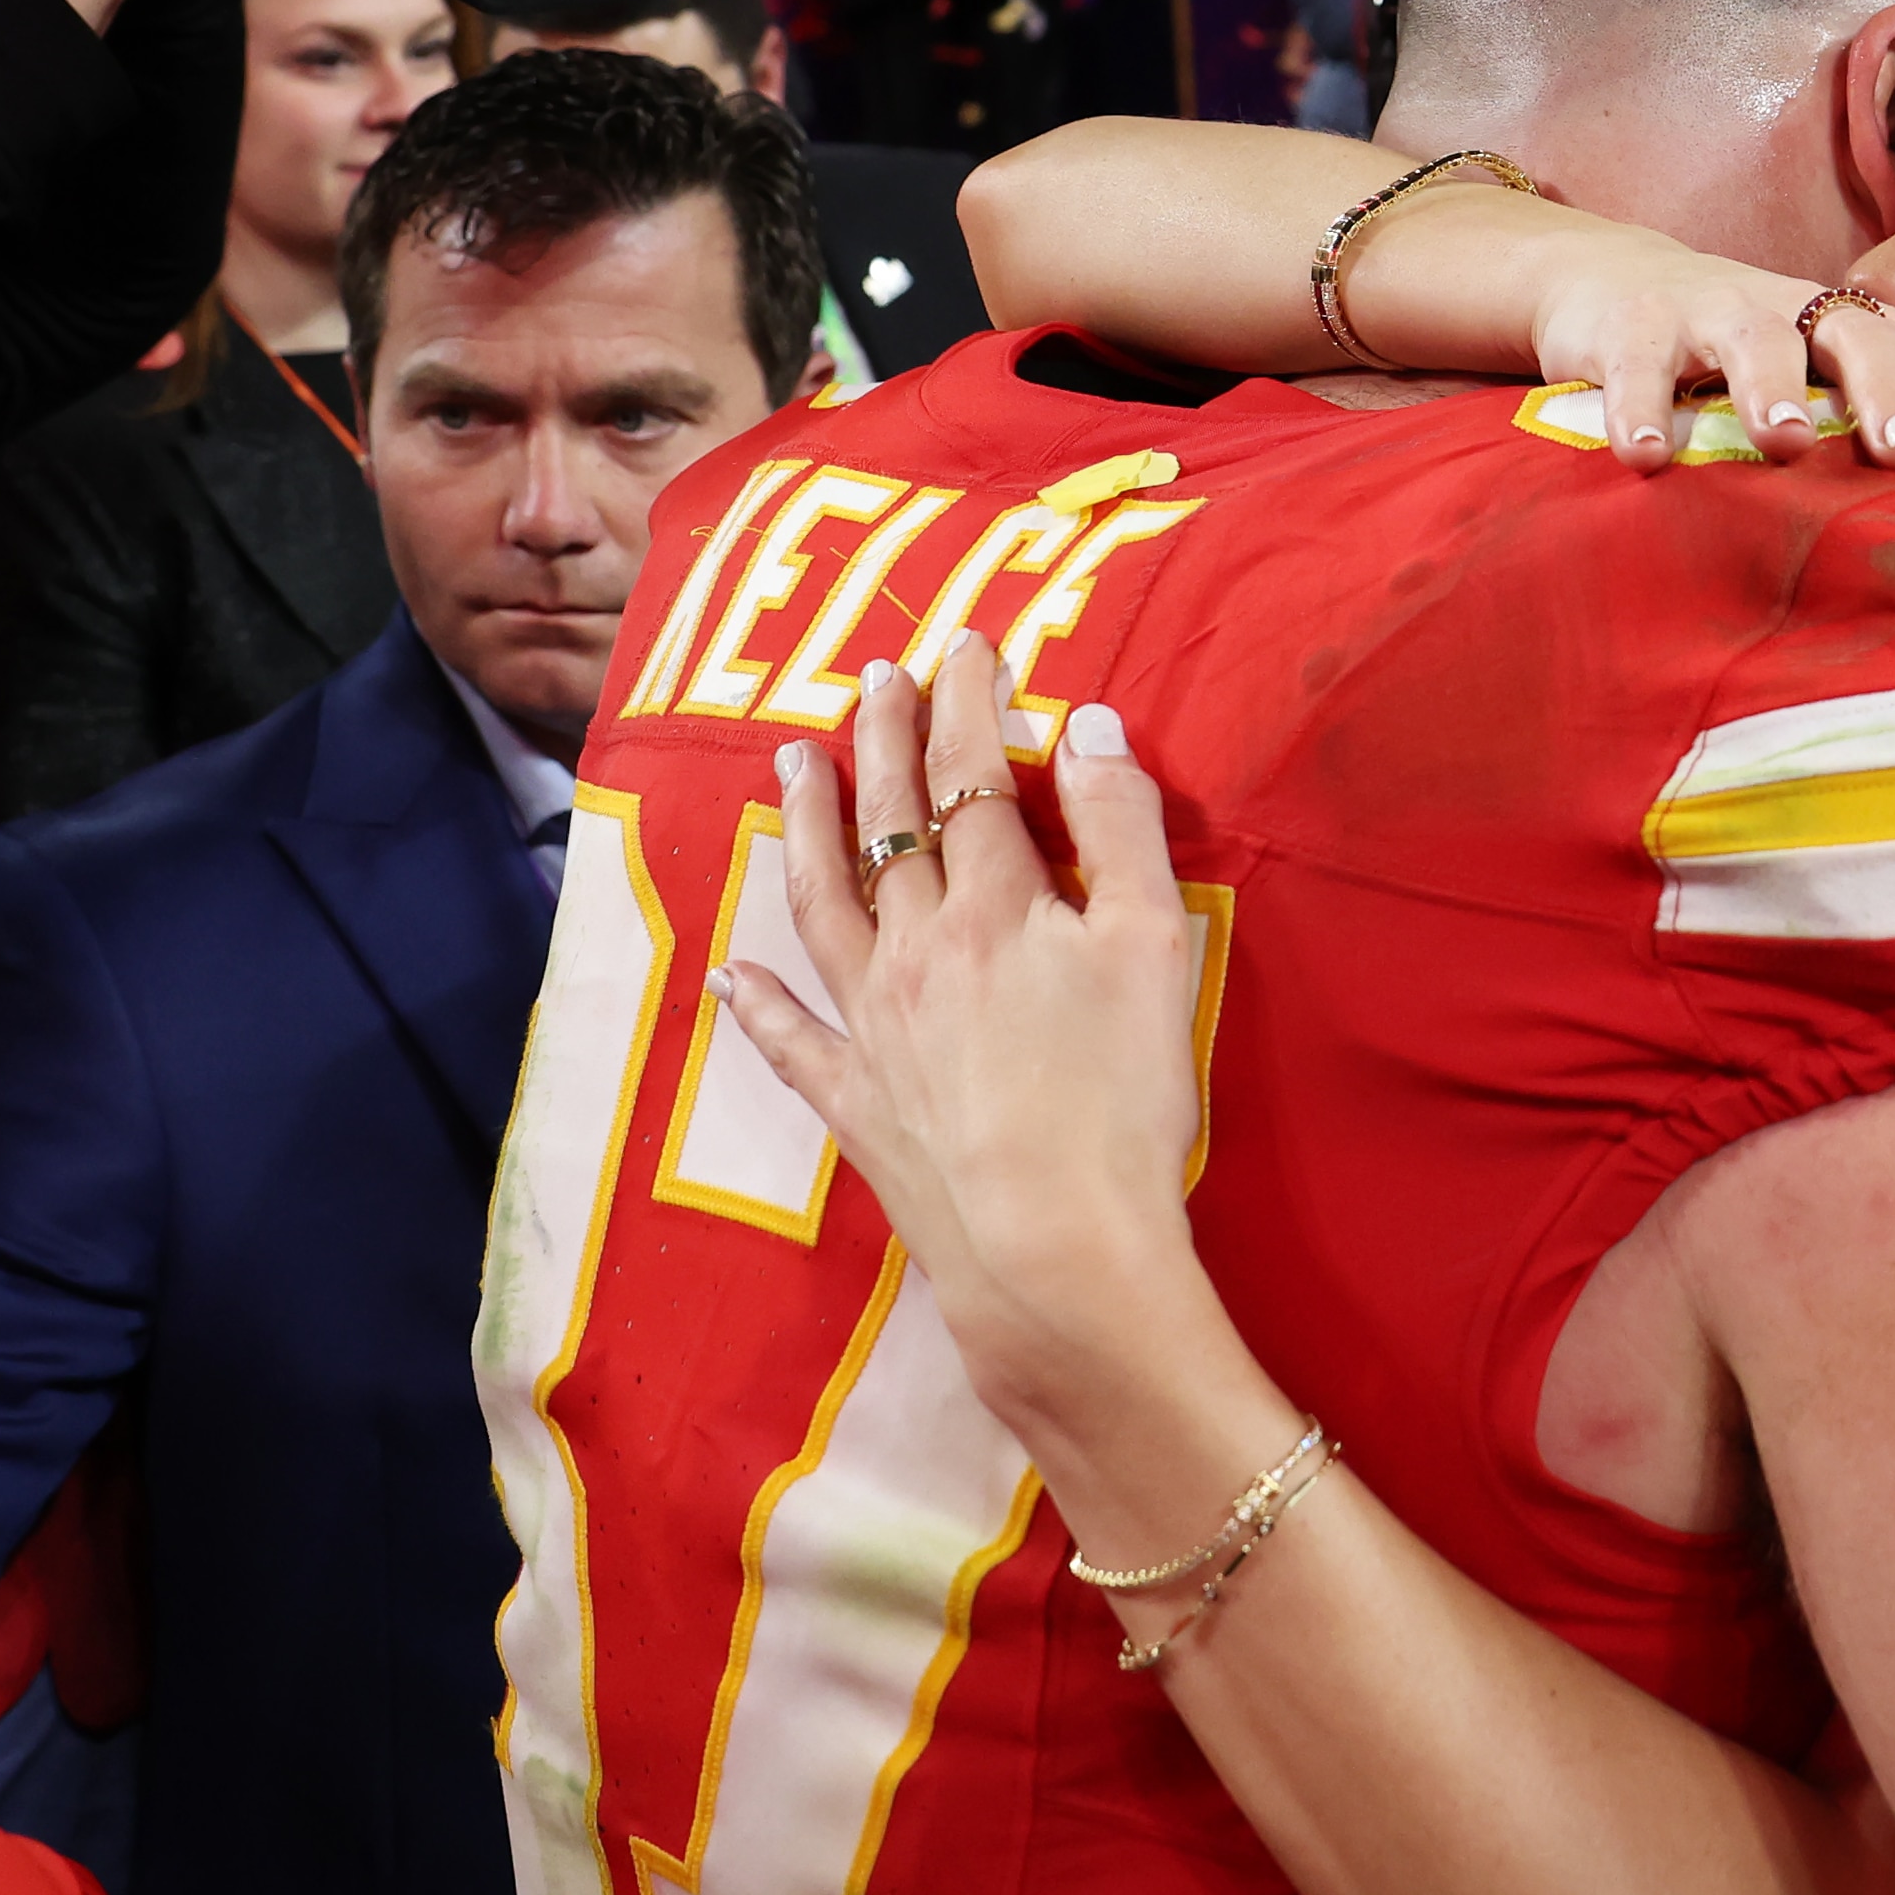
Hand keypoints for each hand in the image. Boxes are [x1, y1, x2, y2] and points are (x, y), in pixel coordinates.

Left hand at [721, 647, 1220, 1423]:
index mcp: (994, 905)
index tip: (965, 644)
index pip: (974, 776)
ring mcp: (874, 1028)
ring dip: (805, 827)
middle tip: (874, 675)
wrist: (1058, 1250)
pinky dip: (763, 1004)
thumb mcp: (1157, 947)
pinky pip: (795, 1040)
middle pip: (891, 824)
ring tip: (789, 765)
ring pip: (824, 905)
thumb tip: (1086, 726)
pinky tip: (736, 975)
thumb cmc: (1124, 1100)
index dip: (970, 702)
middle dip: (885, 739)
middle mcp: (915, 950)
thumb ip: (1123, 829)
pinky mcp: (858, 1104)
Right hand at [1492, 223, 1894, 470]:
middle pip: (1864, 333)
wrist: (1615, 289)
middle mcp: (1801, 313)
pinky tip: (1644, 458)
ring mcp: (1715, 312)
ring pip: (1757, 337)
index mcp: (1862, 335)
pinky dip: (1638, 407)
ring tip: (1785, 445)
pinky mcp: (1631, 327)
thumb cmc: (1755, 360)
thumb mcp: (1837, 385)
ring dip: (1773, 387)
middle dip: (1890, 390)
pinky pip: (1637, 364)